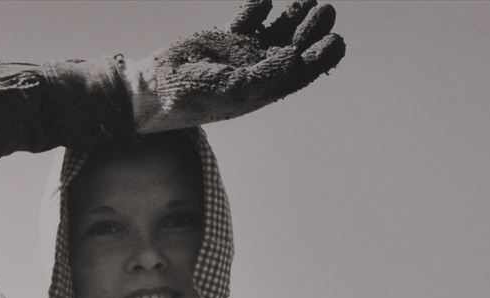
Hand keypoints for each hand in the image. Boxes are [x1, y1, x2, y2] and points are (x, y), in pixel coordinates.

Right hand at [124, 0, 345, 132]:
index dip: (323, 57)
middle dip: (314, 30)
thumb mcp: (232, 88)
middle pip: (296, 48)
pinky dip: (258, 9)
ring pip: (277, 31)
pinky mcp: (225, 39)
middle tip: (325, 11)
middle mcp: (258, 71)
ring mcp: (242, 54)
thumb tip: (296, 56)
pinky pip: (249, 19)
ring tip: (309, 0)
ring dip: (294, 16)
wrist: (155, 88)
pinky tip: (264, 2)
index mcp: (264, 89)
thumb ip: (266, 74)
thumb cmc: (191, 95)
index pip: (302, 73)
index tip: (334, 39)